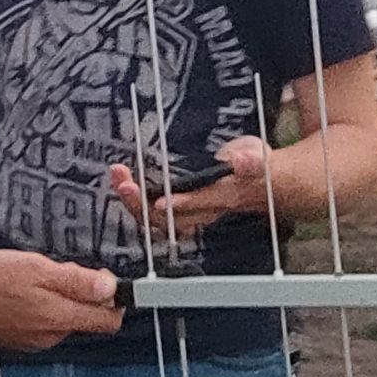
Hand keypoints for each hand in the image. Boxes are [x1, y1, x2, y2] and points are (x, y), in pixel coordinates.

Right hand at [0, 249, 120, 349]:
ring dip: (59, 296)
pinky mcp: (20, 338)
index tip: (105, 279)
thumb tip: (111, 289)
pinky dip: (41, 304)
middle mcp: (51, 335)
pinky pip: (44, 320)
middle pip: (88, 317)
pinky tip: (20, 289)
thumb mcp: (36, 268)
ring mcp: (35, 339)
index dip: (115, 298)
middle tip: (60, 269)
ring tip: (33, 276)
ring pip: (64, 316)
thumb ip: (76, 280)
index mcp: (59, 318)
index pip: (109, 320)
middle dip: (84, 293)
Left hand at [108, 136, 272, 241]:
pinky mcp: (176, 207)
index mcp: (221, 198)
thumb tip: (241, 160)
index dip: (182, 203)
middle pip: (169, 217)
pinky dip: (134, 197)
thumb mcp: (258, 159)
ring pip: (155, 216)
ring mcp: (187, 211)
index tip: (160, 200)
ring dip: (133, 199)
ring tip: (118, 175)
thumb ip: (251, 161)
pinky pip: (150, 210)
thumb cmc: (253, 168)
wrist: (255, 182)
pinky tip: (121, 179)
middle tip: (126, 184)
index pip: (200, 203)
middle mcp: (201, 210)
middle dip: (144, 202)